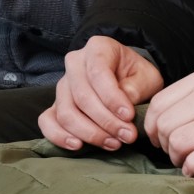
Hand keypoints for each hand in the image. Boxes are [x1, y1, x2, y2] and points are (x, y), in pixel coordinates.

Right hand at [40, 37, 164, 151]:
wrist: (127, 80)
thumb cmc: (137, 76)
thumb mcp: (147, 76)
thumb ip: (137, 87)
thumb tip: (122, 104)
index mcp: (97, 48)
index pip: (98, 73)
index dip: (112, 98)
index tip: (129, 116)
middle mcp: (74, 63)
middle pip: (82, 96)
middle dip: (106, 121)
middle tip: (127, 136)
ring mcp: (62, 85)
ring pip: (66, 112)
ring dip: (90, 133)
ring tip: (113, 143)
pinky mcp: (56, 105)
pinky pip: (47, 121)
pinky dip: (59, 136)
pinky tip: (78, 146)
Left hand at [143, 69, 193, 176]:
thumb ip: (187, 97)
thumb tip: (157, 122)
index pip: (158, 104)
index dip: (152, 126)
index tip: (159, 138)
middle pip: (165, 126)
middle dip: (165, 145)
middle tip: (175, 152)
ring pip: (179, 142)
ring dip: (178, 158)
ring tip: (187, 160)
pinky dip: (192, 167)